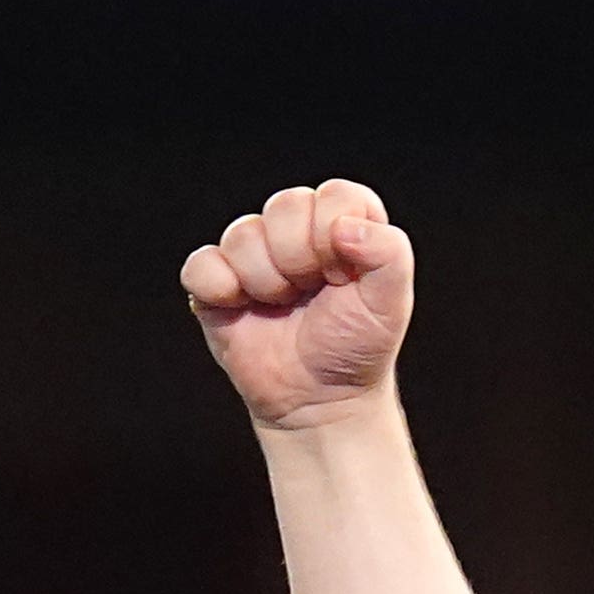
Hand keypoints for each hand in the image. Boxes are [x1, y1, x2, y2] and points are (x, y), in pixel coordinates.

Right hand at [181, 180, 413, 429]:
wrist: (320, 398)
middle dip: (302, 258)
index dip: (337, 234)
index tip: (343, 275)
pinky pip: (202, 264)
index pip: (337, 195)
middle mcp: (297, 233)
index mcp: (343, 227)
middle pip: (286, 205)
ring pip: (243, 234)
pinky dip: (221, 289)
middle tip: (313, 293)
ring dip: (268, 281)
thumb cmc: (357, 347)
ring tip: (284, 307)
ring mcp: (253, 255)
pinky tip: (244, 309)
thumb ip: (389, 254)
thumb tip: (346, 226)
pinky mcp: (216, 281)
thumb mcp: (391, 304)